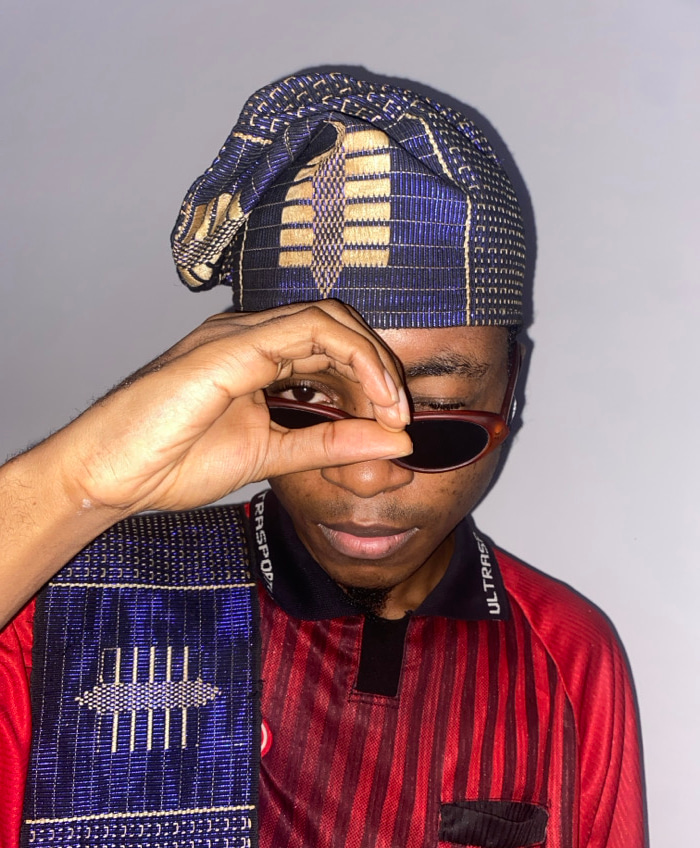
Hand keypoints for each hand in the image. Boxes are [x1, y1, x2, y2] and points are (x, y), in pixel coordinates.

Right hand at [53, 300, 411, 515]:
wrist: (107, 475)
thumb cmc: (170, 462)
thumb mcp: (271, 456)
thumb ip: (330, 445)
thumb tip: (393, 441)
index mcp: (255, 357)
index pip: (330, 350)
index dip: (372, 381)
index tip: (396, 425)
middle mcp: (250, 336)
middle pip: (338, 328)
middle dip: (381, 368)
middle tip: (401, 415)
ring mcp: (239, 335)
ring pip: (329, 320)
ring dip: (374, 362)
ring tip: (393, 408)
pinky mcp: (231, 345)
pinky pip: (308, 332)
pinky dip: (353, 359)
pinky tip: (372, 398)